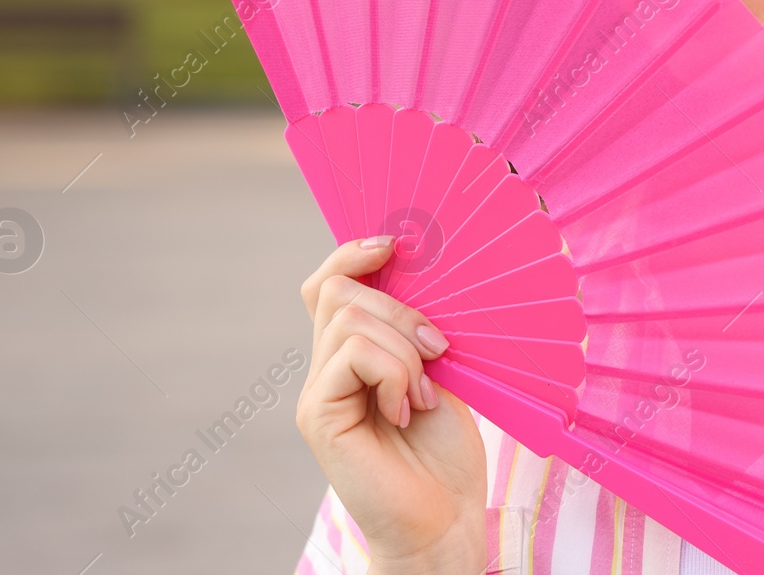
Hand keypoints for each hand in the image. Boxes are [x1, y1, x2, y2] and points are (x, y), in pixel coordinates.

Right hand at [295, 237, 486, 572]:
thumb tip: (423, 273)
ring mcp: (318, 392)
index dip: (353, 253)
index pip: (329, 283)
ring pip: (350, 320)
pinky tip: (408, 409)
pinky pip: (352, 357)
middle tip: (438, 350)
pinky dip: (392, 373)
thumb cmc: (445, 453)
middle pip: (339, 291)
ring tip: (424, 393)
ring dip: (404, 348)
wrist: (443, 519)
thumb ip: (417, 330)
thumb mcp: (438, 373)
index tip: (397, 244)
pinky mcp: (317, 417)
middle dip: (400, 308)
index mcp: (352, 354)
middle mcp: (325, 368)